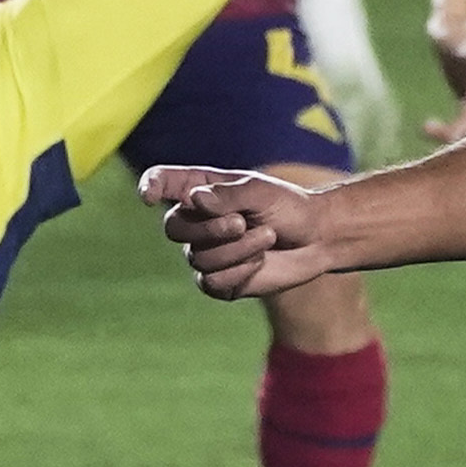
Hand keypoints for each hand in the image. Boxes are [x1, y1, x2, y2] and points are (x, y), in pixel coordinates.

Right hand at [143, 163, 340, 300]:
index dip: (150, 187)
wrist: (317, 239)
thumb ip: (227, 195)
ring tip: (266, 237)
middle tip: (242, 223)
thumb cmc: (288, 207)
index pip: (162, 183)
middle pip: (173, 228)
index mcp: (201, 190)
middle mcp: (197, 222)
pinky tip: (259, 262)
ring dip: (236, 250)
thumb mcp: (260, 192)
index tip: (149, 196)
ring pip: (198, 258)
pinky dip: (238, 272)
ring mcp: (206, 253)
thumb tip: (194, 199)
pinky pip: (211, 283)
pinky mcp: (220, 282)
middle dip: (209, 228)